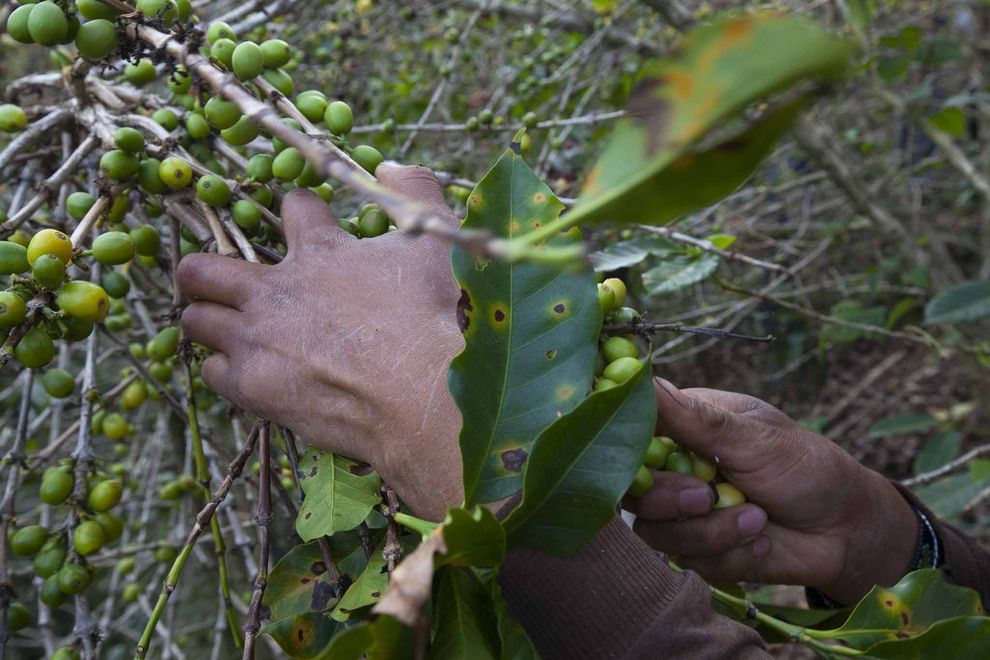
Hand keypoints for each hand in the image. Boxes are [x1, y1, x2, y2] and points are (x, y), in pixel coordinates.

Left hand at [177, 165, 464, 519]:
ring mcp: (257, 340)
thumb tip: (389, 168)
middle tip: (214, 278)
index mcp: (320, 250)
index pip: (292, 209)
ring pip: (196, 321)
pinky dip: (226, 368)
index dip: (301, 211)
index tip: (309, 221)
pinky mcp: (253, 387)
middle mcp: (274, 291)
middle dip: (200, 270)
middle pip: (201, 269)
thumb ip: (415, 194)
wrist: (422, 397)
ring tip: (225, 325)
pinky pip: (212, 373)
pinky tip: (248, 370)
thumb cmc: (432, 320)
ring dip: (208, 318)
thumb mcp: (436, 245)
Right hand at [625, 379, 917, 602]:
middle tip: (705, 496)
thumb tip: (646, 381)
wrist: (847, 531)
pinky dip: (730, 554)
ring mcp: (685, 513)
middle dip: (671, 500)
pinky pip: (690, 562)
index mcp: (684, 427)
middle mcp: (676, 469)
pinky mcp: (700, 551)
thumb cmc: (806, 467)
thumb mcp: (754, 438)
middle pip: (634, 491)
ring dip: (712, 531)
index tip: (652, 464)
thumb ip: (696, 419)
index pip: (633, 434)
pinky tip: (761, 540)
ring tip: (757, 519)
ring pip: (658, 533)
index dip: (629, 453)